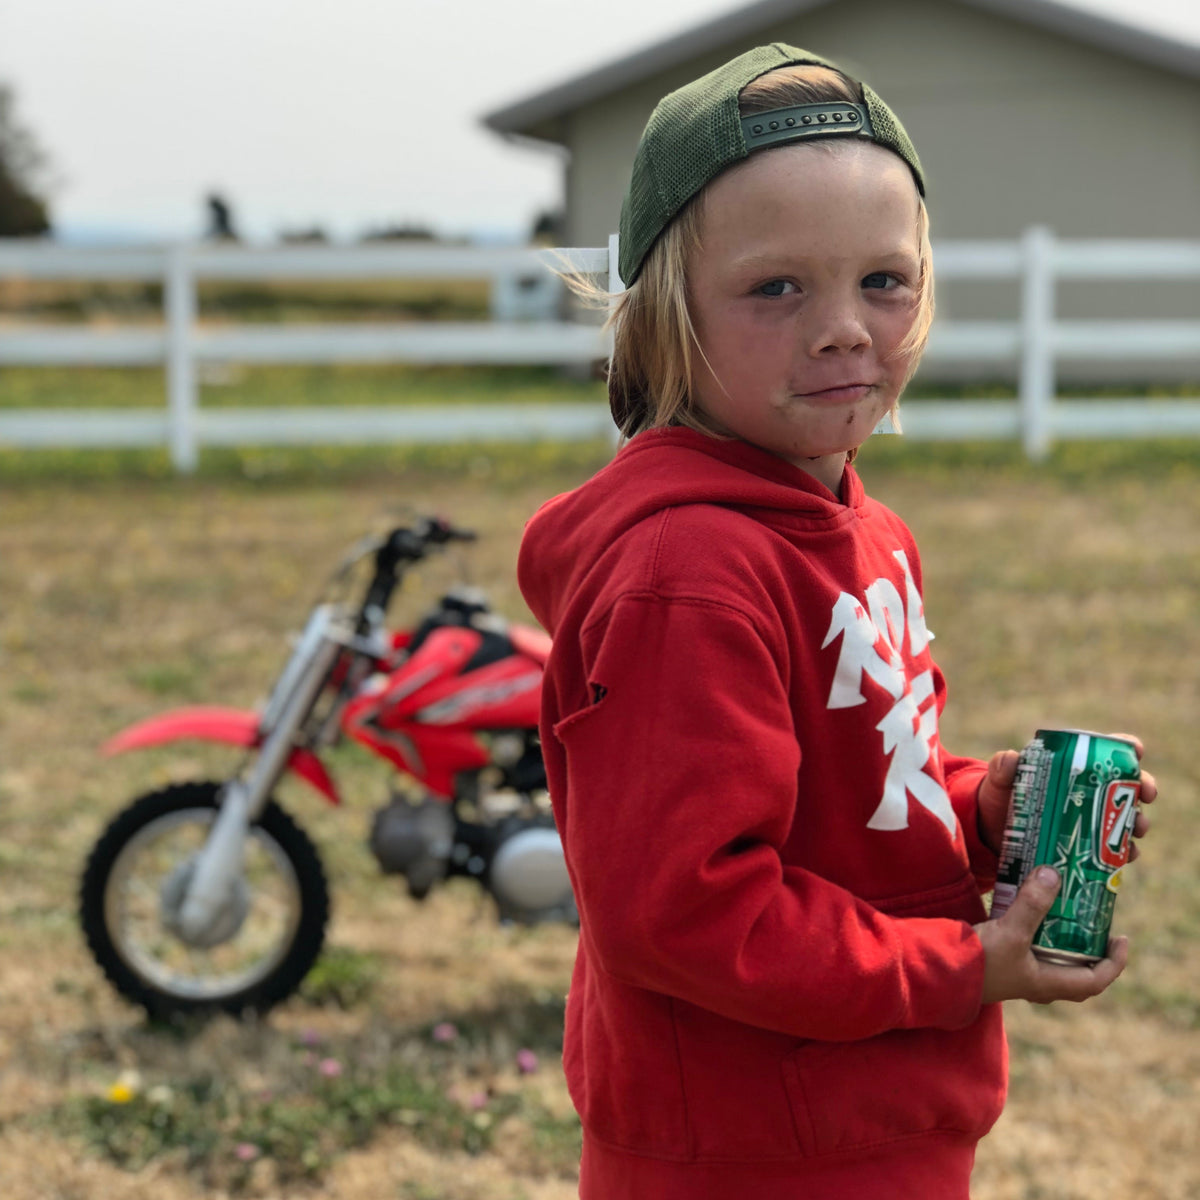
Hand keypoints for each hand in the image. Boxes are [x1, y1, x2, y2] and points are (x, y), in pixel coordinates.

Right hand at [974, 867, 1126, 1004]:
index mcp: (1049, 984)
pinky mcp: (1003, 963)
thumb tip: (1054, 874)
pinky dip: (1040, 934)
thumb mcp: (1011, 931)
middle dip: (1091, 951)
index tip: (1122, 938)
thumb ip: (1032, 904)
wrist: (941, 973)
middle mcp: (1038, 983)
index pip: (1096, 980)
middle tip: (1095, 924)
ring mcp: (1020, 974)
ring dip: (1065, 942)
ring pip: (1054, 961)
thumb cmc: (980, 962)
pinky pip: (1032, 951)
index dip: (1114, 962)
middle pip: (1078, 973)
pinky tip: (1032, 913)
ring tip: (1067, 913)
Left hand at [976, 734, 1156, 857]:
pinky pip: (1115, 848)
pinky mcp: (1088, 844)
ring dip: (1138, 821)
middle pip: (1127, 783)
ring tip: (1138, 829)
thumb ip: (1003, 767)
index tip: (1136, 752)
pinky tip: (1127, 856)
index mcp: (1071, 766)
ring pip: (1126, 816)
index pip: (1106, 750)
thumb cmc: (999, 795)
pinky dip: (1125, 852)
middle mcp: (1088, 790)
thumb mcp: (999, 779)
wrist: (991, 830)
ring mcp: (1091, 818)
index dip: (1126, 748)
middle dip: (1142, 786)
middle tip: (1145, 795)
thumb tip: (1011, 758)